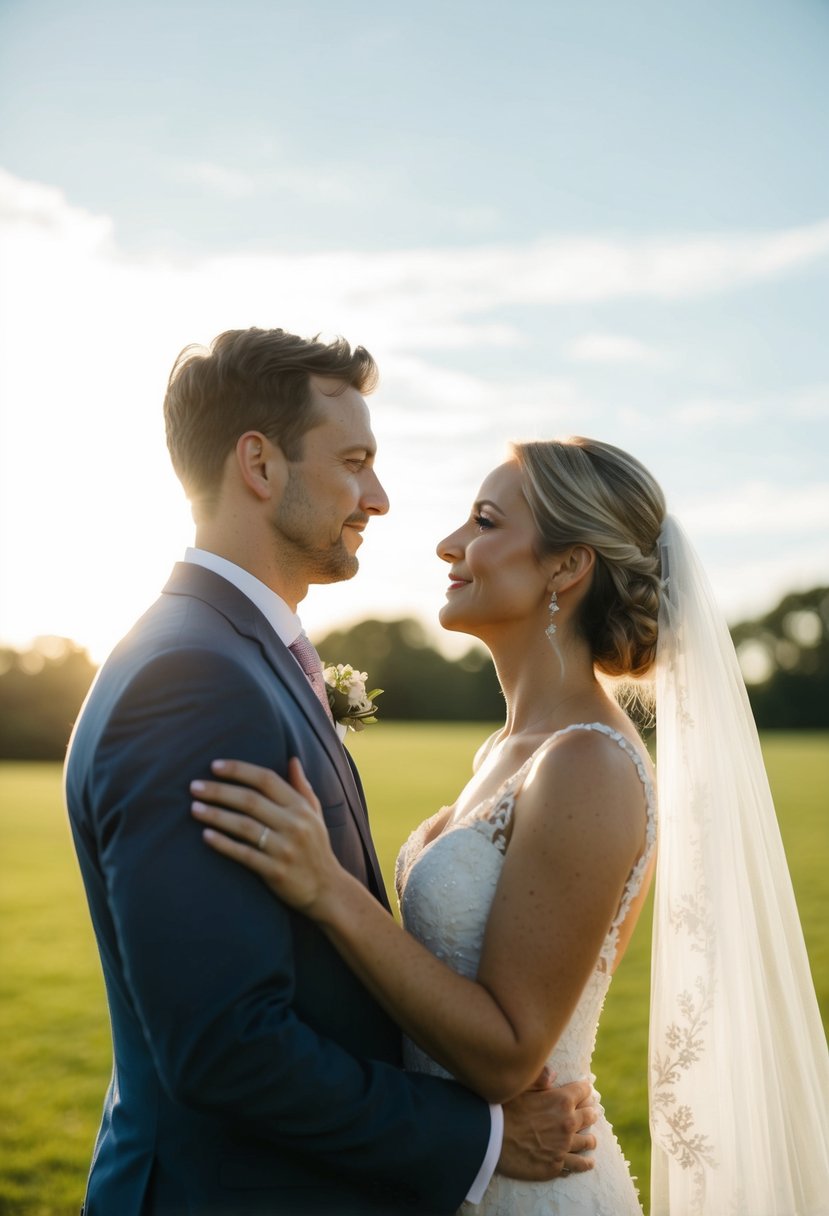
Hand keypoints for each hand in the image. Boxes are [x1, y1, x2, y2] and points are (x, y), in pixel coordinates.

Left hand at [190, 758, 342, 915]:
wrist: (327, 889)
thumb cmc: (316, 847)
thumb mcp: (315, 814)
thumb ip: (302, 787)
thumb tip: (292, 759)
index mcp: (301, 807)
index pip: (266, 779)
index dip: (239, 770)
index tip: (214, 766)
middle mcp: (294, 824)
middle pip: (250, 800)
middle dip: (219, 791)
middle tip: (194, 786)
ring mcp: (284, 848)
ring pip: (244, 826)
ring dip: (216, 815)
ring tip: (194, 808)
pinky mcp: (275, 871)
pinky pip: (244, 854)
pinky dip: (223, 843)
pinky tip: (206, 835)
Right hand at [498, 1078, 596, 1180]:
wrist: (490, 1140)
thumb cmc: (503, 1109)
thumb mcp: (520, 1087)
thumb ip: (539, 1078)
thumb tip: (553, 1073)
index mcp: (561, 1100)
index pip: (582, 1091)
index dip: (584, 1089)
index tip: (586, 1089)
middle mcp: (567, 1123)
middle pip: (589, 1116)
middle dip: (591, 1112)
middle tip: (593, 1113)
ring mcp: (563, 1146)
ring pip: (587, 1143)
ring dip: (590, 1140)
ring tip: (592, 1141)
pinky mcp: (556, 1165)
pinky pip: (575, 1165)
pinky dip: (582, 1164)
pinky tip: (585, 1163)